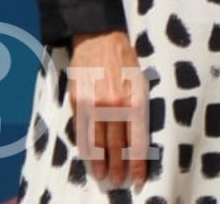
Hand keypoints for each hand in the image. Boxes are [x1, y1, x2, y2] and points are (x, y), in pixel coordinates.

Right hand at [66, 29, 147, 187]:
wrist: (99, 38)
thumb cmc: (126, 59)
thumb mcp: (142, 81)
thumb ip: (138, 108)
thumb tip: (137, 138)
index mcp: (134, 100)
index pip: (137, 140)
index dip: (137, 162)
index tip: (138, 178)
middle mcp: (114, 105)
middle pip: (116, 145)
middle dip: (118, 167)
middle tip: (119, 182)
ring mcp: (93, 105)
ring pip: (97, 142)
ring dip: (100, 163)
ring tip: (103, 178)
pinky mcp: (77, 102)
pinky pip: (82, 131)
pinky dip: (86, 148)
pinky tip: (90, 159)